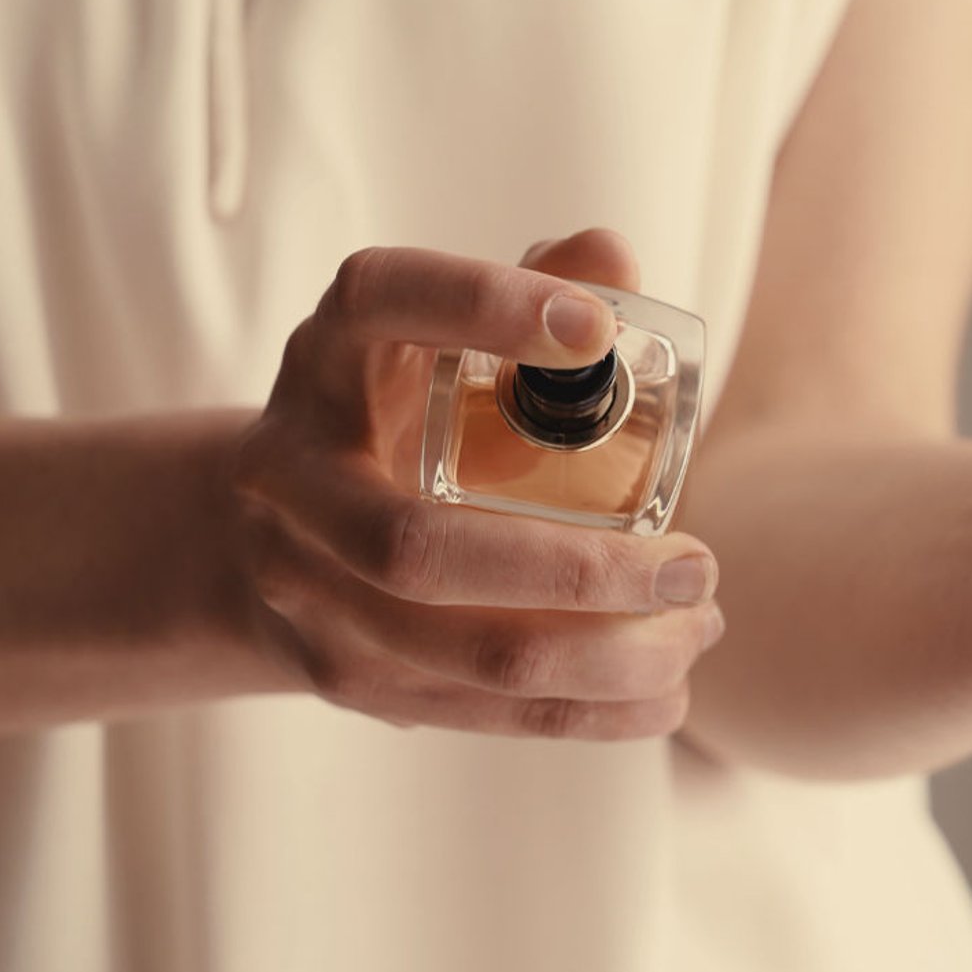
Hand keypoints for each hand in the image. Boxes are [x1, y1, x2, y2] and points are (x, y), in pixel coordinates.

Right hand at [234, 230, 723, 738]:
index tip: (597, 329)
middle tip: (700, 562)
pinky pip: (478, 714)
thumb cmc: (399, 409)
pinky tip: (667, 694)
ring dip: (606, 653)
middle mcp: (290, 474)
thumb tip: (610, 257)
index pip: (386, 303)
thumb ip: (532, 285)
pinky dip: (587, 712)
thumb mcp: (441, 336)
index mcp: (327, 356)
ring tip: (701, 625)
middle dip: (579, 569)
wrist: (270, 534)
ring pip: (460, 652)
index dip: (484, 306)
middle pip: (418, 548)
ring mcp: (305, 591)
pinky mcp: (346, 678)